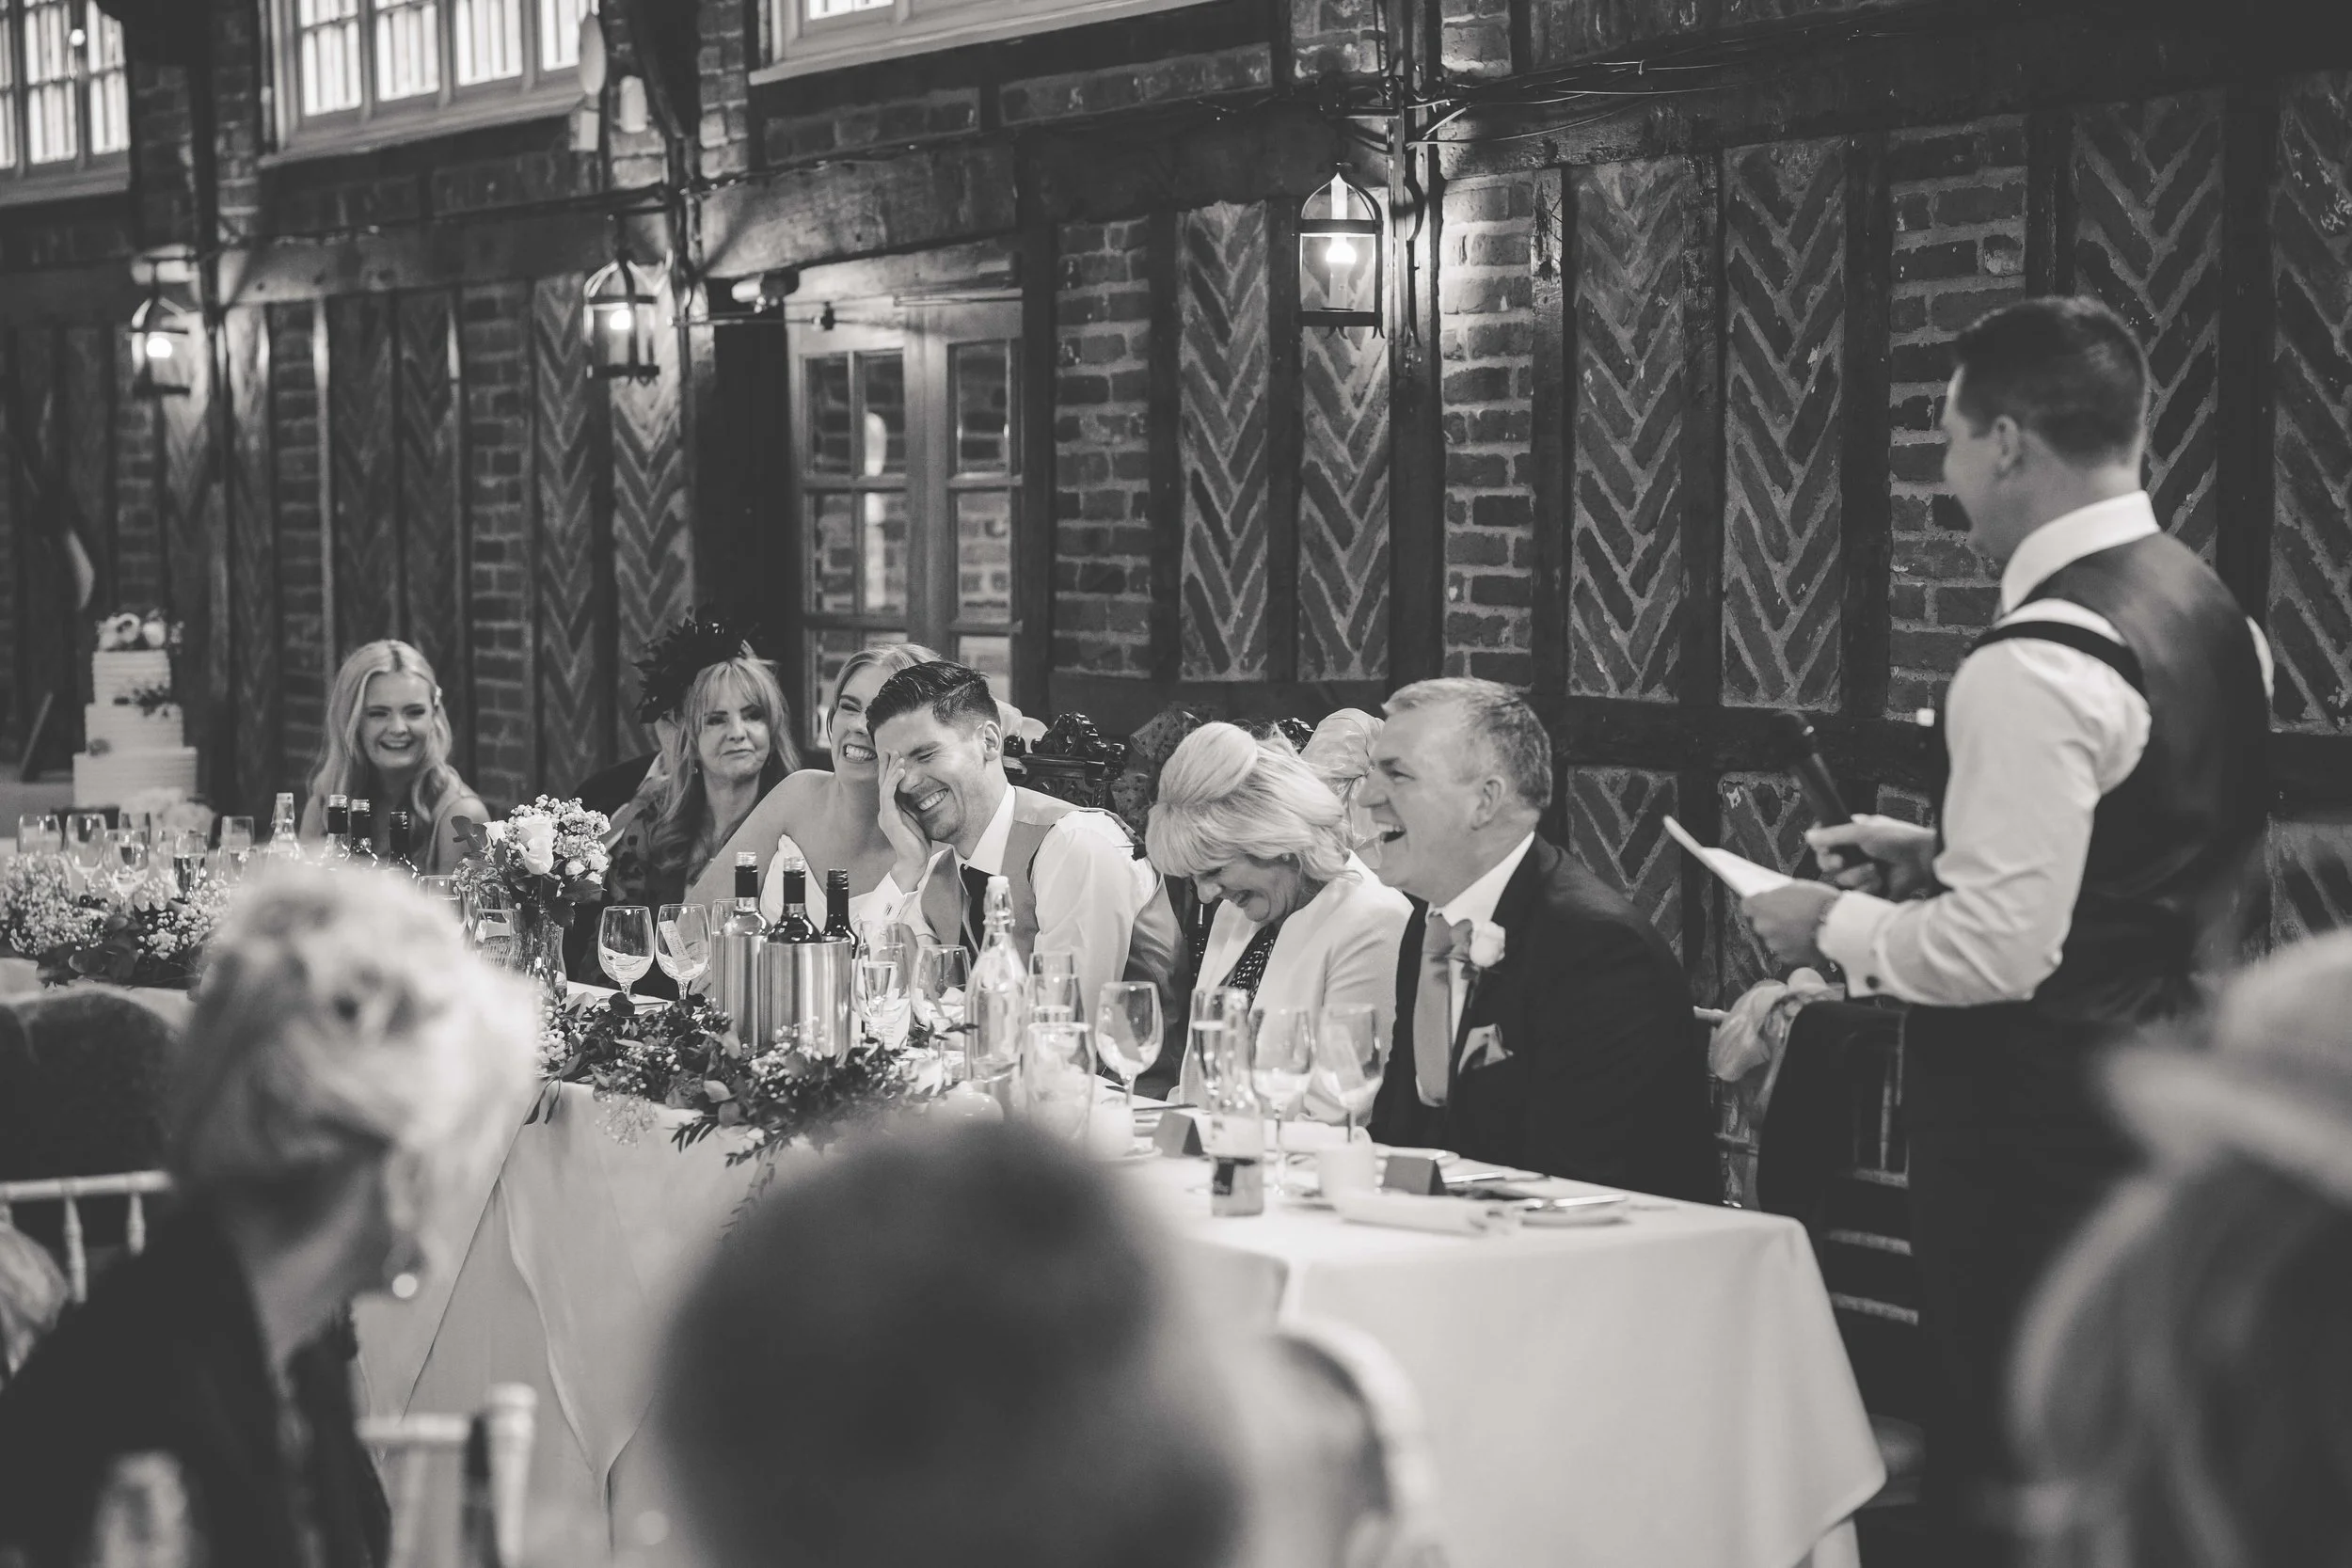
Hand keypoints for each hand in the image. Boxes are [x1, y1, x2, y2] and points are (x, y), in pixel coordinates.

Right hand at [876, 754, 932, 886]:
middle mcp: (885, 811)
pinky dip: (894, 781)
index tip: (895, 756)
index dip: (890, 771)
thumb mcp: (916, 818)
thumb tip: (917, 792)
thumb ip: (912, 805)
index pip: (888, 787)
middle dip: (887, 765)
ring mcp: (885, 814)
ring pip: (885, 786)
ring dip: (891, 770)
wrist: (914, 861)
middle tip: (890, 749)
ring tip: (897, 756)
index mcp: (891, 811)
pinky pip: (889, 795)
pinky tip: (900, 770)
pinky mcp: (888, 818)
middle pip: (884, 783)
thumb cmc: (917, 843)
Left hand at [1741, 883, 1839, 968]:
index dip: (1758, 904)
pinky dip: (1793, 947)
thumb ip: (1780, 894)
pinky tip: (1807, 939)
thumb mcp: (1797, 886)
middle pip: (1761, 923)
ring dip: (1783, 935)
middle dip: (1772, 920)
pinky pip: (1786, 950)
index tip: (1766, 904)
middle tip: (1790, 916)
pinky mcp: (1787, 957)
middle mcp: (1763, 926)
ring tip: (1802, 929)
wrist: (1838, 926)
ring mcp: (1774, 943)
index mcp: (1761, 906)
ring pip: (1774, 938)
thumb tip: (1775, 897)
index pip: (1747, 905)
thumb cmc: (1820, 902)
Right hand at [1806, 814, 1938, 898]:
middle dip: (1835, 863)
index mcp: (1851, 836)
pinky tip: (1881, 881)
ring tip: (1875, 869)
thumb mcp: (1862, 831)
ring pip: (1842, 881)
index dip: (1821, 848)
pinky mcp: (1871, 890)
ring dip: (1858, 875)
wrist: (1923, 860)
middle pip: (1827, 865)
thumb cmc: (1897, 839)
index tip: (1826, 848)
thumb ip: (1833, 834)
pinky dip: (1869, 888)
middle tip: (1842, 860)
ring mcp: (1862, 872)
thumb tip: (1808, 836)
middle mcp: (1854, 854)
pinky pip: (1857, 894)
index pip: (1824, 843)